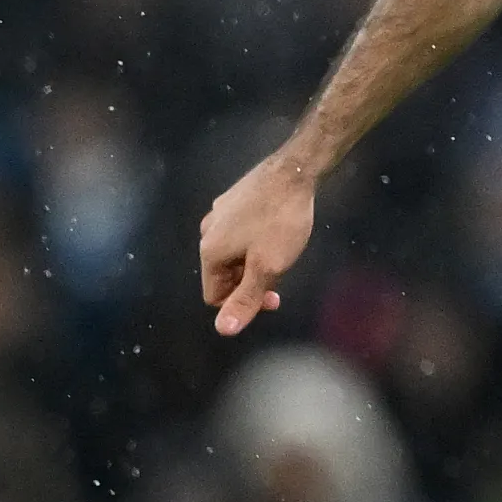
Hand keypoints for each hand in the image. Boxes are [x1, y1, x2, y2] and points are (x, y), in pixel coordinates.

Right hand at [199, 149, 319, 334]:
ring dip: (254, 261)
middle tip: (281, 275)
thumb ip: (245, 299)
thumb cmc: (281, 222)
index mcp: (209, 252)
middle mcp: (206, 232)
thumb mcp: (267, 268)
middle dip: (249, 281)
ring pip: (233, 253)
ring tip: (282, 251)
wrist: (294, 170)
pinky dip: (255, 241)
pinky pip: (239, 232)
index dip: (243, 303)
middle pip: (223, 275)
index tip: (274, 297)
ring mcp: (219, 213)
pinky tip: (276, 231)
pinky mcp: (233, 200)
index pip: (215, 296)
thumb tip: (223, 330)